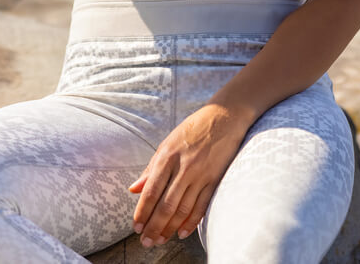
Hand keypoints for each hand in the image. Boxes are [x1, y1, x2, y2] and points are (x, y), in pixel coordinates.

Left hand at [127, 103, 250, 247]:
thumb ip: (151, 168)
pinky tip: (182, 233)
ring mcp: (201, 174)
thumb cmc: (192, 129)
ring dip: (171, 228)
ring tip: (161, 240)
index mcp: (167, 156)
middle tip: (146, 242)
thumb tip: (134, 189)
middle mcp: (183, 167)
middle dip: (154, 226)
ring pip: (183, 208)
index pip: (151, 190)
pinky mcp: (215, 179)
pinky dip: (192, 222)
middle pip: (166, 204)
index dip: (142, 212)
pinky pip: (202, 205)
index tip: (136, 227)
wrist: (225, 116)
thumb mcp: (167, 143)